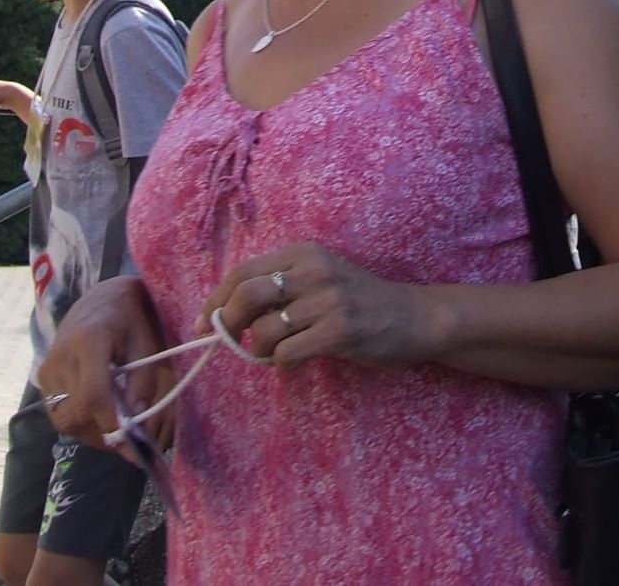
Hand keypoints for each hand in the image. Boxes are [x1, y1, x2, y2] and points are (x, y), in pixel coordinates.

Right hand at [37, 277, 177, 450]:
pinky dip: (80, 424)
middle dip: (103, 436)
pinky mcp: (42, 378)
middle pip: (74, 414)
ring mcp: (47, 368)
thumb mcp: (146, 343)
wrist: (101, 298)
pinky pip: (57, 413)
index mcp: (89, 341)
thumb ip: (142, 381)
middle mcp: (61, 356)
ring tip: (117, 432)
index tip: (133, 446)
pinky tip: (100, 419)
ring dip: (91, 434)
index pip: (92, 395)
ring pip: (63, 420)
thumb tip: (138, 420)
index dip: (111, 424)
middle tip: (130, 445)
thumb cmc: (129, 318)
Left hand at [199, 243, 435, 371]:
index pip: (243, 272)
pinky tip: (295, 363)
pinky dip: (281, 364)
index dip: (216, 300)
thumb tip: (224, 315)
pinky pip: (286, 354)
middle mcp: (314, 270)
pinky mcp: (339, 331)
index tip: (203, 324)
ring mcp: (328, 300)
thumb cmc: (360, 302)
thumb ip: (279, 289)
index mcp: (304, 252)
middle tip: (231, 343)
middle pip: (246, 296)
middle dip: (229, 325)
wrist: (415, 317)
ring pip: (263, 330)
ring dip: (259, 350)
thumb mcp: (320, 279)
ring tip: (275, 353)